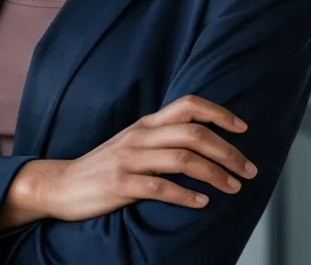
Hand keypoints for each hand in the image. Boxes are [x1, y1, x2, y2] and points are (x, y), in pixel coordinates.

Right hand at [6, 95, 256, 224]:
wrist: (61, 184)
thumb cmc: (103, 167)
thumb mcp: (132, 144)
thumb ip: (161, 138)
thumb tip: (203, 142)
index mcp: (145, 124)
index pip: (188, 105)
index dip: (220, 113)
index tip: (243, 129)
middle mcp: (139, 137)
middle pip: (194, 134)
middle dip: (228, 151)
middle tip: (249, 170)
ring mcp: (129, 160)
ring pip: (183, 160)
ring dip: (215, 174)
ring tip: (233, 188)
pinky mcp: (120, 184)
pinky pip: (160, 188)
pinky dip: (186, 196)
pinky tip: (202, 204)